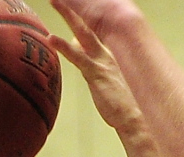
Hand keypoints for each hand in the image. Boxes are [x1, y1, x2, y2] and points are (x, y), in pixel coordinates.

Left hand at [50, 2, 141, 131]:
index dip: (75, 20)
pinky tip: (51, 38)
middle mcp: (104, 54)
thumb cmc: (116, 104)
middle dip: (70, 10)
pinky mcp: (96, 73)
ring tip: (54, 1)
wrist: (131, 118)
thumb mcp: (101, 82)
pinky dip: (63, 46)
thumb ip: (89, 68)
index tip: (64, 7)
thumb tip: (78, 58)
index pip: (88, 32)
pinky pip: (77, 57)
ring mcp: (101, 62)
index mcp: (105, 55)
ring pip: (82, 33)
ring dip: (68, 15)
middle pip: (85, 26)